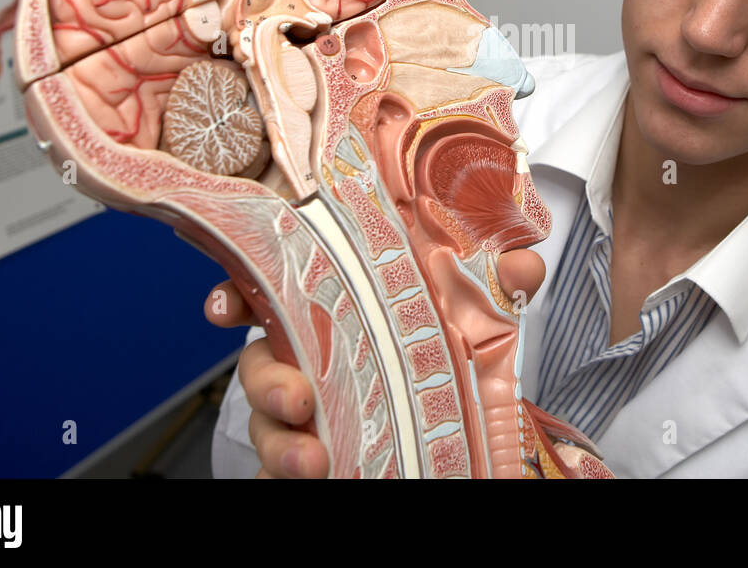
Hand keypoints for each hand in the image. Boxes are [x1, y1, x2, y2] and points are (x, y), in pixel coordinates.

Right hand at [201, 248, 544, 478]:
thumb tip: (521, 265)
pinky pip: (279, 472)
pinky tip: (307, 482)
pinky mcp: (313, 456)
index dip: (235, 296)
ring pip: (267, 427)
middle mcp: (305, 360)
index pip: (266, 293)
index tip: (226, 307)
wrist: (458, 429)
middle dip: (267, 382)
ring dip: (280, 445)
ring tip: (313, 462)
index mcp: (329, 312)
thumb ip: (493, 283)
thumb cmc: (438, 345)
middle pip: (258, 366)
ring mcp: (305, 415)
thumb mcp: (470, 311)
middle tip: (299, 399)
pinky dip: (283, 479)